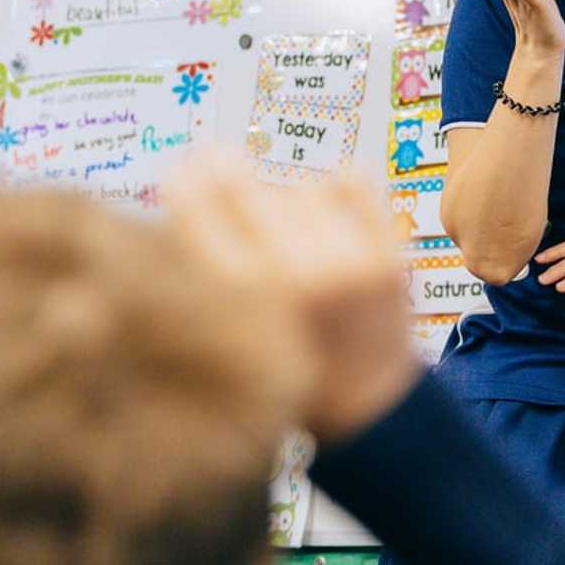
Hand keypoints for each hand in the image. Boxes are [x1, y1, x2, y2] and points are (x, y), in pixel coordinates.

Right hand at [167, 157, 418, 444]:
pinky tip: (321, 207)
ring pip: (298, 189)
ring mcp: (350, 265)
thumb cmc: (286, 372)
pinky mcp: (387, 256)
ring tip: (280, 226)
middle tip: (210, 157)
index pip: (202, 220)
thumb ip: (207, 277)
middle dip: (222, 173)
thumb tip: (180, 193)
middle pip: (247, 193)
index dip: (184, 188)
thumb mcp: (233, 339)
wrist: (369, 407)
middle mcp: (300, 281)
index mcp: (250, 307)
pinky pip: (350, 184)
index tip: (177, 173)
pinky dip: (334, 189)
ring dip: (283, 199)